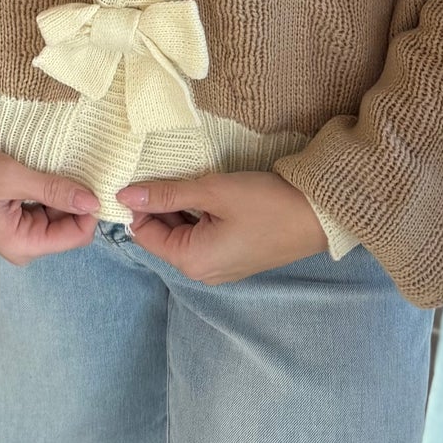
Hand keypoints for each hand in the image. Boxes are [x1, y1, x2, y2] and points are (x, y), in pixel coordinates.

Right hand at [0, 137, 98, 265]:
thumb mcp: (10, 177)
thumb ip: (53, 190)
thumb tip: (93, 201)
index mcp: (21, 245)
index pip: (77, 235)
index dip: (90, 209)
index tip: (97, 178)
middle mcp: (21, 244)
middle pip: (69, 225)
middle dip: (76, 199)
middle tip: (77, 165)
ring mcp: (16, 230)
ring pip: (57, 213)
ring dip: (61, 191)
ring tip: (57, 163)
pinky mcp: (11, 215)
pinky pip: (42, 205)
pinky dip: (47, 188)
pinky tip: (44, 168)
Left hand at [115, 169, 328, 284]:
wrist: (317, 216)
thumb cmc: (266, 203)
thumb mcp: (213, 191)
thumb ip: (167, 193)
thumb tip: (124, 195)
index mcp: (192, 261)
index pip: (144, 234)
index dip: (141, 203)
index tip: (147, 173)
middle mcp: (202, 272)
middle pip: (163, 235)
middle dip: (162, 204)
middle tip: (174, 171)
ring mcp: (219, 267)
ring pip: (183, 234)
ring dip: (181, 208)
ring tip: (192, 178)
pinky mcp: (234, 258)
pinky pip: (203, 237)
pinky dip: (199, 215)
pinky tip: (209, 193)